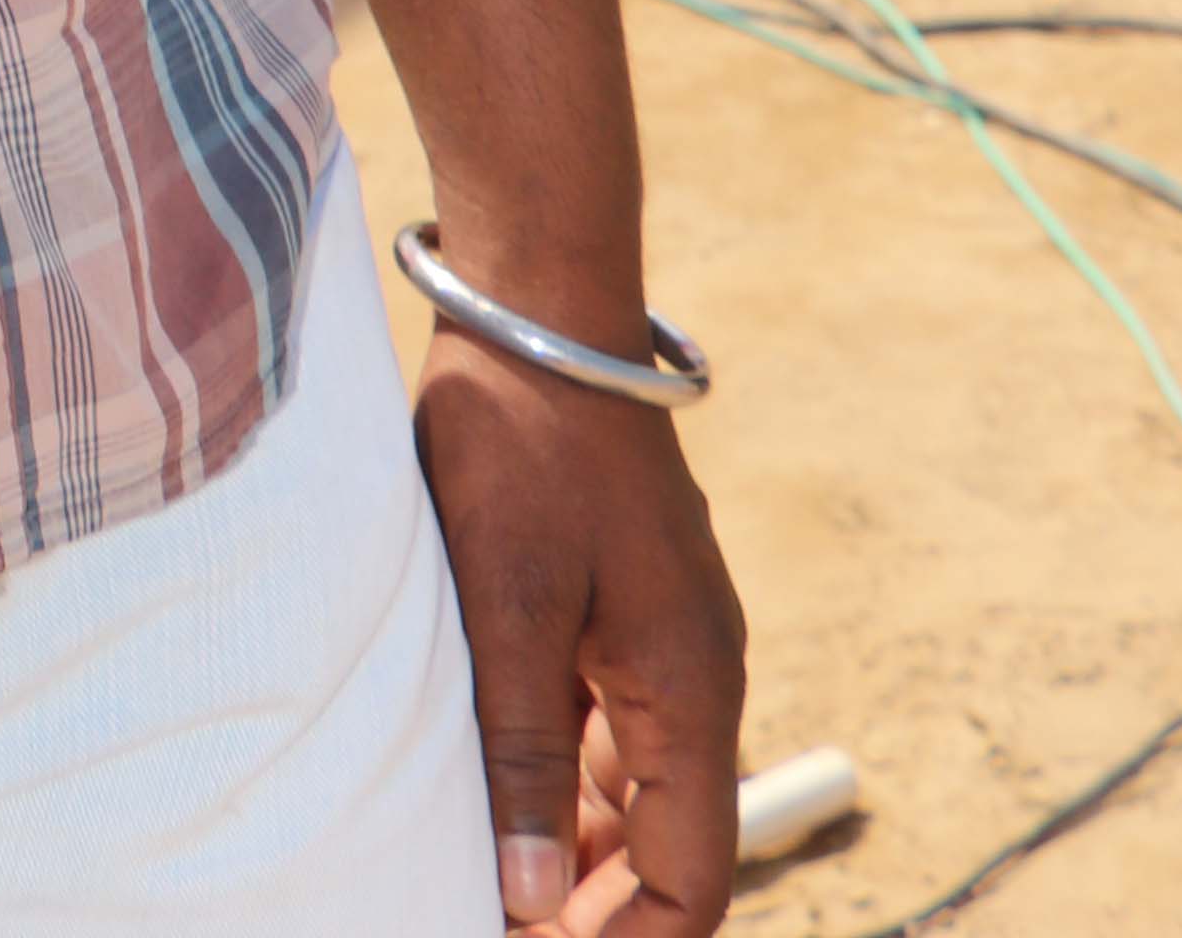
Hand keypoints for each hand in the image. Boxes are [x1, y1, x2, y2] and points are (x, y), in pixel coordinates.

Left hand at [411, 344, 744, 929]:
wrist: (537, 304)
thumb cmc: (523, 444)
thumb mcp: (509, 607)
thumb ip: (522, 756)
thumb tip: (533, 900)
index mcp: (691, 692)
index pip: (693, 884)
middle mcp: (697, 675)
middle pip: (671, 849)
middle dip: (596, 912)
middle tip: (491, 922)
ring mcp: (666, 634)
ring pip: (638, 789)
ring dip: (577, 847)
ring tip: (484, 878)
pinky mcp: (626, 599)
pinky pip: (611, 723)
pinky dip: (564, 772)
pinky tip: (493, 785)